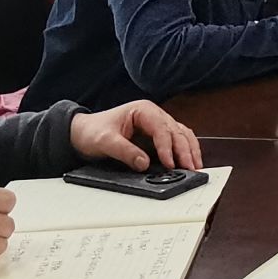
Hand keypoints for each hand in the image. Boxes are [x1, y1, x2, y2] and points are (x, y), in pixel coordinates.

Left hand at [70, 101, 202, 170]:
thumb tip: (144, 163)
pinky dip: (185, 150)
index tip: (170, 163)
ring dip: (190, 150)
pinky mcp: (157, 135)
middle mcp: (154, 115)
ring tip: (195, 167)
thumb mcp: (104, 141)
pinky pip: (177, 140)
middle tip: (190, 168)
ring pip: (181, 134)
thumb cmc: (92, 131)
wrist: (82, 132)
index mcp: (143, 110)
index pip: (162, 128)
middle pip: (176, 131)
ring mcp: (157, 124)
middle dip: (185, 150)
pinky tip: (189, 161)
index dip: (168, 146)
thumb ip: (124, 151)